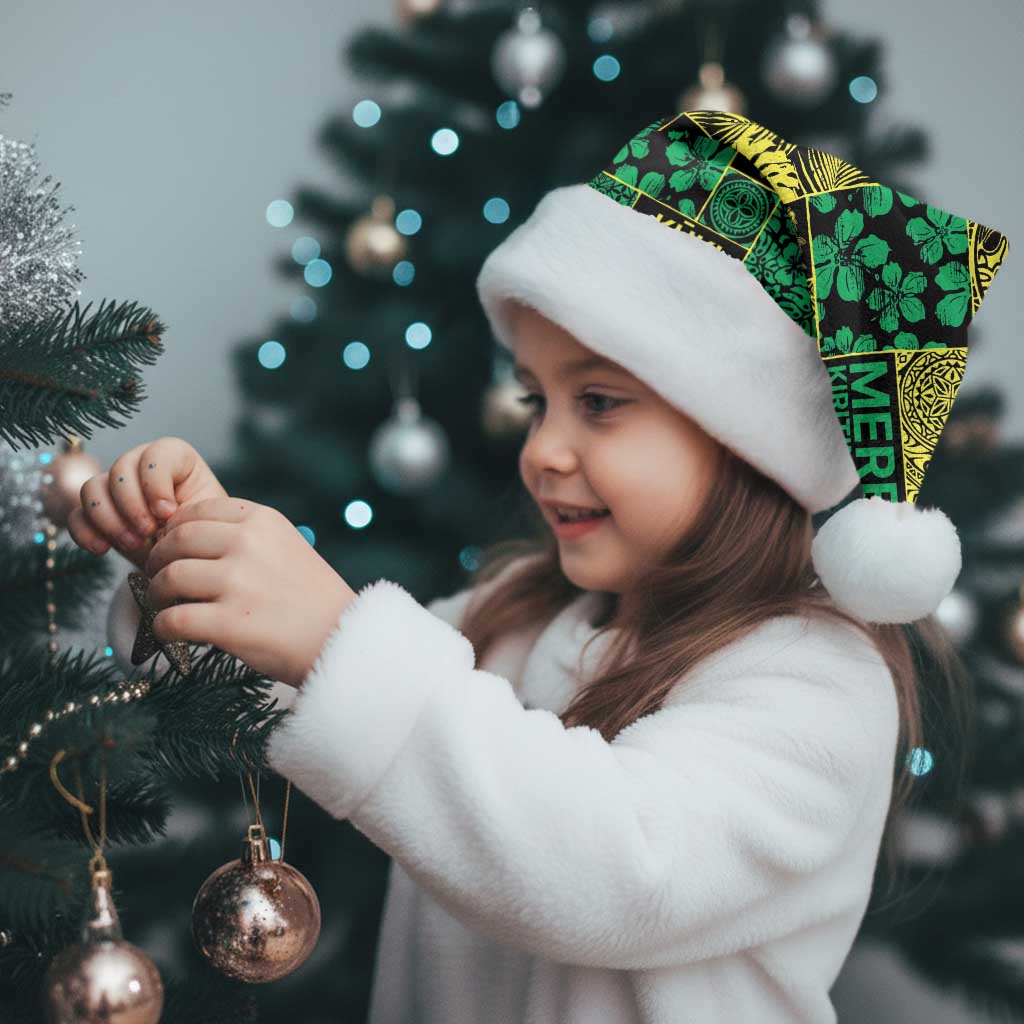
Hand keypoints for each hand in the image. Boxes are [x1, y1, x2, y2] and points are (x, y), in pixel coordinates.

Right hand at [67, 437, 227, 570]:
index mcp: (176, 459)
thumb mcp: (206, 519)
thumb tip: (163, 515)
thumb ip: (189, 510)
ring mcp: (115, 488)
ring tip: (133, 544)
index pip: (156, 454)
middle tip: (148, 533)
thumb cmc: (203, 534)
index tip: (168, 513)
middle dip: (132, 505)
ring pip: (92, 488)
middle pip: (120, 469)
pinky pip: (76, 515)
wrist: (189, 560)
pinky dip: (85, 532)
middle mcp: (141, 466)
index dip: (156, 483)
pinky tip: (102, 549)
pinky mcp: (97, 514)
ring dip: (109, 519)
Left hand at [142, 496, 357, 687]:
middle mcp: (248, 544)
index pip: (197, 511)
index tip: (172, 548)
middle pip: (176, 541)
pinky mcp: (229, 623)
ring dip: (157, 594)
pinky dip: (163, 627)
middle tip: (158, 577)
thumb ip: (245, 536)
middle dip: (158, 560)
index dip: (174, 530)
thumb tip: (185, 538)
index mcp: (263, 520)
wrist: (342, 640)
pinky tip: (170, 632)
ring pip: (169, 578)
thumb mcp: (287, 546)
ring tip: (165, 605)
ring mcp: (238, 583)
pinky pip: (172, 620)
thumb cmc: (312, 598)